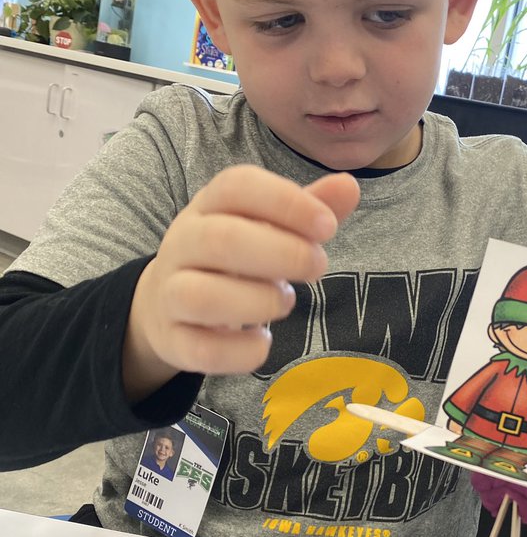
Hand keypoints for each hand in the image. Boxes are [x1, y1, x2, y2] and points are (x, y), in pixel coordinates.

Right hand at [123, 165, 359, 398]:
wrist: (167, 304)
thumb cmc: (232, 259)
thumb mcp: (265, 226)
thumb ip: (307, 209)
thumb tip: (349, 185)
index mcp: (208, 206)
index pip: (237, 186)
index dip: (286, 202)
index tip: (328, 227)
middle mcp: (181, 244)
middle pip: (220, 239)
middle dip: (282, 254)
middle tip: (318, 267)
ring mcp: (170, 293)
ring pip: (201, 296)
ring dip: (258, 301)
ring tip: (285, 302)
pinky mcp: (173, 339)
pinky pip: (200, 349)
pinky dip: (240, 351)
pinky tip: (263, 342)